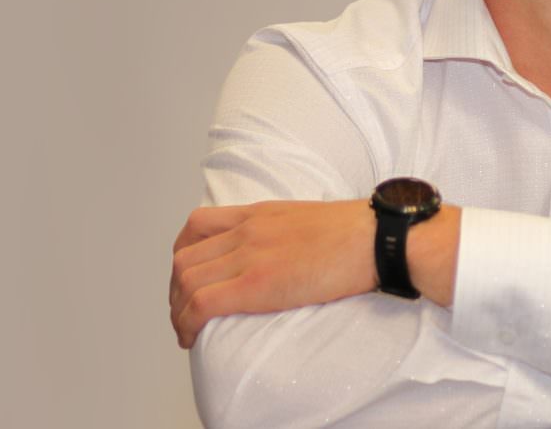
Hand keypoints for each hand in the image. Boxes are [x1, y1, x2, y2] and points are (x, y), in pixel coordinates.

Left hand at [169, 200, 376, 347]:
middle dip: (175, 289)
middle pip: (185, 258)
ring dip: (177, 310)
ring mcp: (249, 256)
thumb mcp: (307, 219)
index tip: (188, 275)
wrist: (375, 239)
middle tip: (184, 311)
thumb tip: (279, 254)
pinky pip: (202, 304)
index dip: (183, 253)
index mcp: (258, 213)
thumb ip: (282, 231)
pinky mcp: (256, 284)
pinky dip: (187, 323)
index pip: (198, 225)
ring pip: (186, 282)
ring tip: (186, 330)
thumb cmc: (355, 234)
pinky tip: (190, 337)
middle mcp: (246, 231)